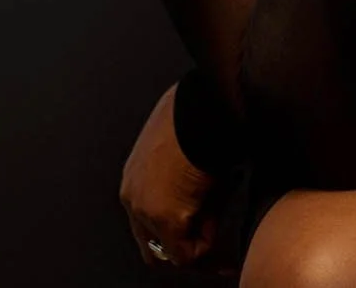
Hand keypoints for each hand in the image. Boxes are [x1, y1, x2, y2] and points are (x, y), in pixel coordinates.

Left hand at [119, 82, 234, 274]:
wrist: (205, 104)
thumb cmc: (199, 114)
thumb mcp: (185, 148)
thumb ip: (185, 181)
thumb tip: (205, 205)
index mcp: (136, 178)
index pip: (148, 225)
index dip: (179, 234)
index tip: (202, 235)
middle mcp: (133, 198)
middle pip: (154, 248)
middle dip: (185, 249)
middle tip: (214, 251)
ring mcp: (146, 210)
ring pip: (172, 251)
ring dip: (200, 244)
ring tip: (221, 226)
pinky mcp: (166, 218)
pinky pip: (188, 252)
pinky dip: (209, 245)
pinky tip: (221, 220)